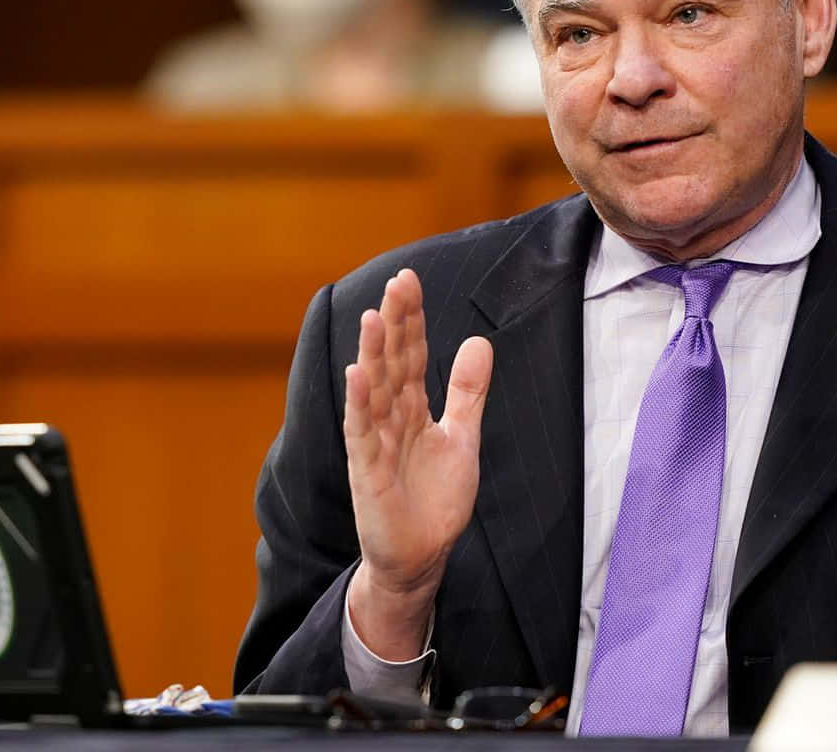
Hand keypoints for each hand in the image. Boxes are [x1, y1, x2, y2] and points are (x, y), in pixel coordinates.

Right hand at [343, 268, 492, 659]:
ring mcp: (376, 443)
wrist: (422, 555)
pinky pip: (363, 433)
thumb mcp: (462, 437)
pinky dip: (360, 404)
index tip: (409, 280)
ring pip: (374, 392)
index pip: (410, 355)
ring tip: (375, 317)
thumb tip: (478, 341)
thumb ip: (467, 392)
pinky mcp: (368, 472)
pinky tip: (358, 376)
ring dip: (373, 355)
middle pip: (391, 363)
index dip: (412, 319)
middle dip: (395, 323)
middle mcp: (390, 419)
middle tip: (398, 282)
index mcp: (413, 409)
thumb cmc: (436, 499)